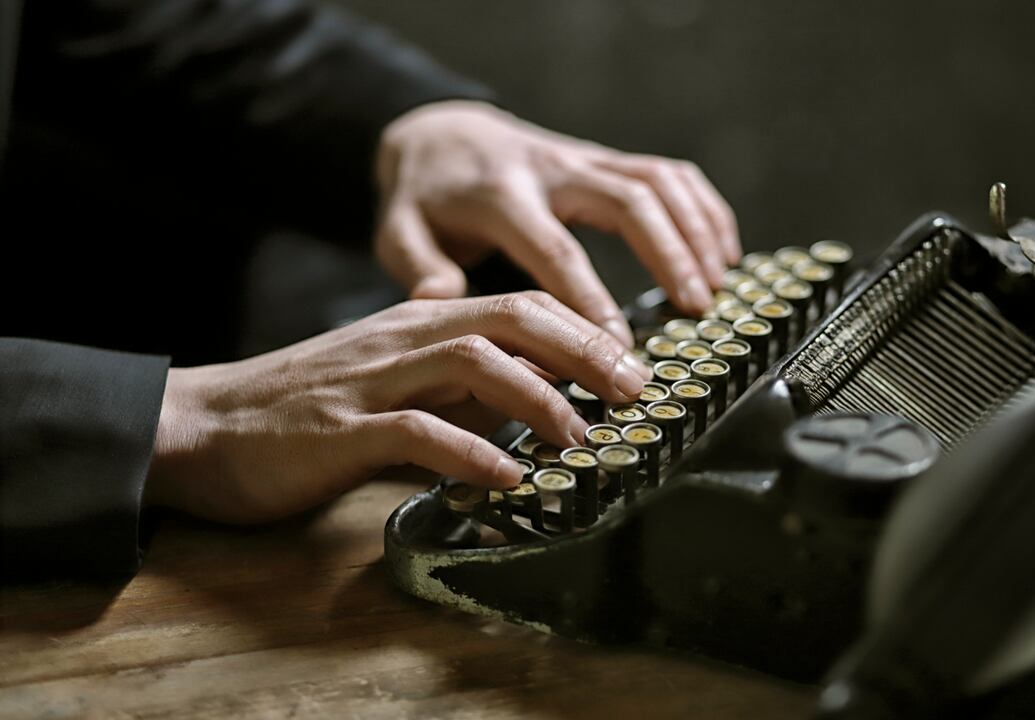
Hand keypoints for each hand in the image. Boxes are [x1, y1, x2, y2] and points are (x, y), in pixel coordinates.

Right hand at [144, 292, 649, 523]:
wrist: (203, 425)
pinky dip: (473, 454)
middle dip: (584, 349)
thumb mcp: (399, 388)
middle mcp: (405, 337)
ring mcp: (373, 379)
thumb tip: (541, 405)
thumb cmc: (309, 411)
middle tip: (635, 390)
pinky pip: (419, 432)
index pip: (519, 306)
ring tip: (582, 438)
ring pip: (474, 362)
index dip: (584, 331)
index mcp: (421, 323)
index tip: (635, 366)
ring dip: (541, 399)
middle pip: (511, 317)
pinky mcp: (342, 428)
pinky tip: (510, 480)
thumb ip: (462, 391)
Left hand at [374, 100, 740, 344]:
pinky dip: (703, 208)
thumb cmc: (424, 201)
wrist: (441, 136)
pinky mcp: (605, 158)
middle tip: (696, 308)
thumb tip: (444, 303)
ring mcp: (584, 158)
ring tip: (719, 286)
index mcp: (500, 195)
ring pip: (656, 180)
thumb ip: (417, 268)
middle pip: (626, 201)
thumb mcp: (398, 233)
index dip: (590, 300)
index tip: (618, 348)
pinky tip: (724, 252)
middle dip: (668, 255)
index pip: (555, 249)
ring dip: (696, 230)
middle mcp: (550, 167)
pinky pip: (668, 172)